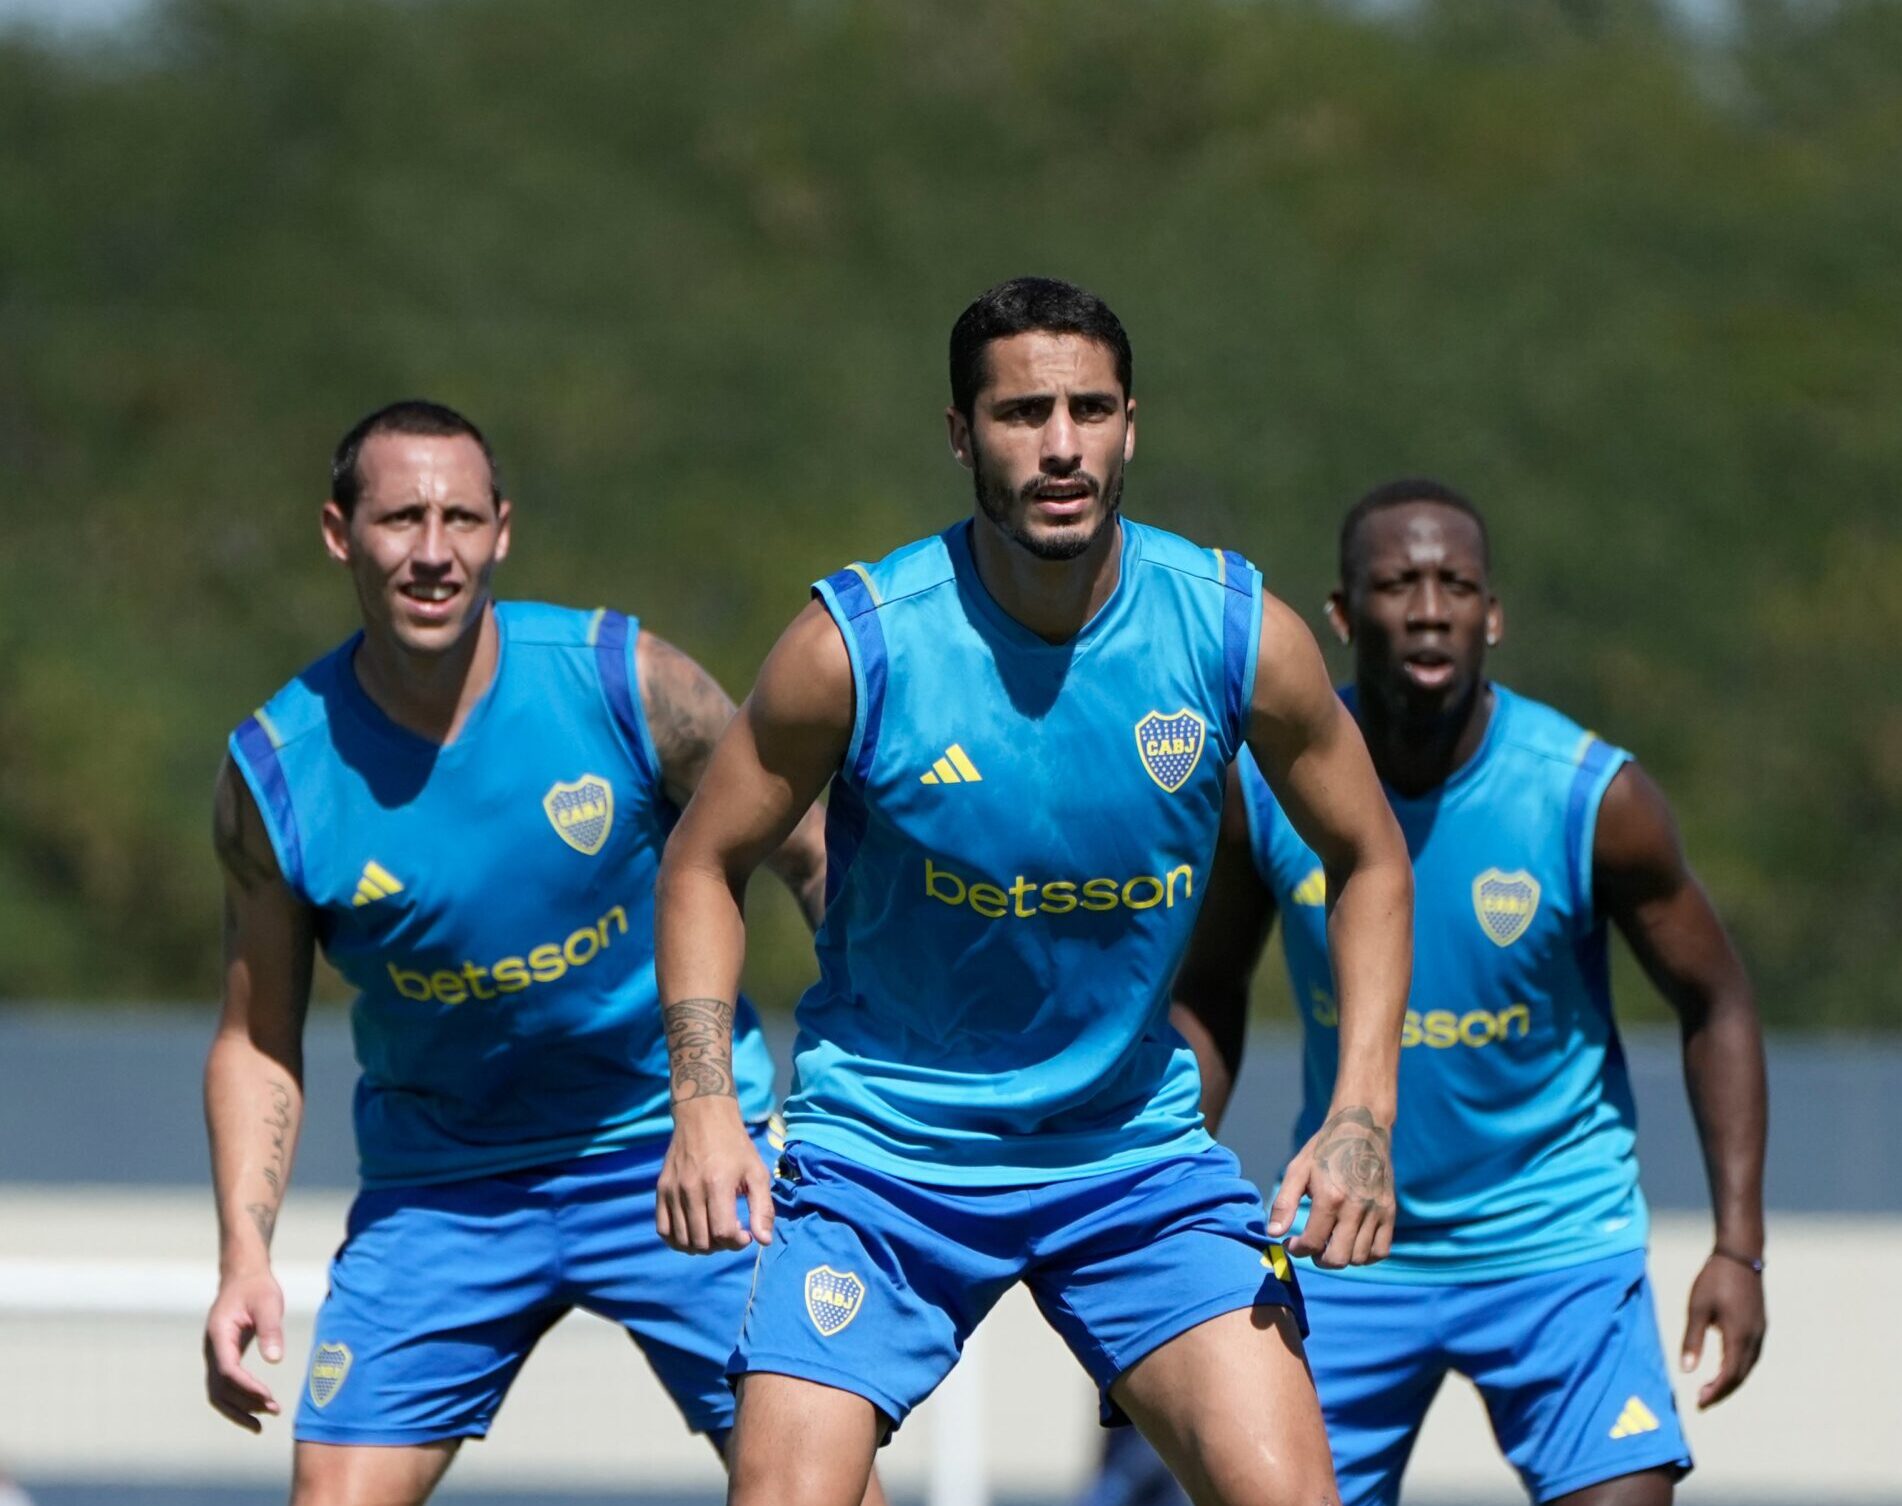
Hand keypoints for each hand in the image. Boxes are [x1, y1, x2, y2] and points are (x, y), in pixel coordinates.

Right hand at [203, 1267, 285, 1430]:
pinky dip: (238, 1400)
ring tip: (266, 1419)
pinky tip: (257, 1408)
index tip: (268, 1397)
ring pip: (218, 1392)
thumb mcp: (268, 1303)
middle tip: (273, 1411)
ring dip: (240, 1408)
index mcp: (219, 1334)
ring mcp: (215, 1355)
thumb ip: (271, 1329)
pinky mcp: (223, 1357)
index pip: (228, 1370)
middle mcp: (212, 1349)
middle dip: (245, 1403)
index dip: (246, 1387)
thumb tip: (275, 1360)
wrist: (243, 1276)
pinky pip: (225, 1386)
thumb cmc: (256, 1287)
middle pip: (220, 1387)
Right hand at [656, 1098, 772, 1253]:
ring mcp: (672, 1191)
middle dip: (721, 1246)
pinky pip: (662, 1230)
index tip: (745, 1234)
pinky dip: (677, 1240)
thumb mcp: (757, 1172)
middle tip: (730, 1232)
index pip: (722, 1233)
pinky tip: (692, 1234)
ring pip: (682, 1240)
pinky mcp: (661, 1190)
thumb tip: (764, 1241)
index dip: (736, 1242)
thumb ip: (762, 1208)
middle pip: (702, 1241)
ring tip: (713, 1233)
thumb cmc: (735, 1146)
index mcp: (718, 1184)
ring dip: (701, 1246)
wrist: (703, 1117)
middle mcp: (691, 1189)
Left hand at [1269, 1105, 1393, 1267]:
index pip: (1312, 1243)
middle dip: (1319, 1259)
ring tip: (1332, 1242)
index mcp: (1330, 1198)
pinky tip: (1353, 1243)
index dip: (1297, 1250)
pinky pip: (1381, 1250)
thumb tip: (1273, 1233)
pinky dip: (1367, 1256)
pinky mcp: (1390, 1212)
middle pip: (1337, 1258)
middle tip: (1312, 1247)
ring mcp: (1376, 1212)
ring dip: (1342, 1257)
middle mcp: (1356, 1208)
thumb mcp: (1298, 1170)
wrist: (1362, 1127)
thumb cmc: (1326, 1148)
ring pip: (1359, 1258)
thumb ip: (1284, 1203)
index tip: (1291, 1243)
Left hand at [1681, 1251, 1765, 1407]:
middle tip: (1702, 1400)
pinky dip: (1738, 1367)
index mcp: (1738, 1336)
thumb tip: (1686, 1370)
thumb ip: (1692, 1340)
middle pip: (1741, 1375)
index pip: (1729, 1375)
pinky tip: (1726, 1366)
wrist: (1740, 1256)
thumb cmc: (1714, 1279)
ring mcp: (1760, 1331)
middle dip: (1722, 1391)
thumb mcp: (1697, 1308)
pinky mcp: (1760, 1325)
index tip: (1699, 1402)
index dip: (1715, 1392)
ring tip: (1712, 1388)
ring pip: (1748, 1366)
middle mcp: (1754, 1338)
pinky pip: (1751, 1355)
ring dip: (1731, 1380)